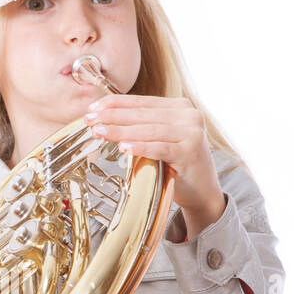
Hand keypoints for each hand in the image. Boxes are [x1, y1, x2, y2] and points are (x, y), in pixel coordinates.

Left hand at [85, 93, 225, 237]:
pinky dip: (141, 147)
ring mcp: (192, 133)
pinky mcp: (190, 152)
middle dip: (113, 116)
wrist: (202, 192)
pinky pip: (160, 148)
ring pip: (149, 130)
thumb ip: (142, 126)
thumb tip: (105, 119)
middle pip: (143, 114)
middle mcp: (189, 116)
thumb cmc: (176, 165)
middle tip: (90, 120)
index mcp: (180, 107)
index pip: (142, 102)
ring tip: (100, 132)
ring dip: (121, 131)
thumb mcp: (161, 139)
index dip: (115, 103)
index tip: (93, 108)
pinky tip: (124, 147)